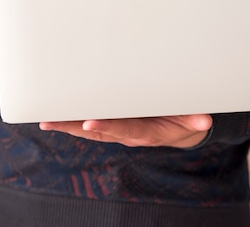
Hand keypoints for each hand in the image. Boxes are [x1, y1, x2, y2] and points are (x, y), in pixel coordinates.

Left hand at [39, 114, 212, 147]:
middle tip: (51, 121)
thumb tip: (204, 120)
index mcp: (145, 132)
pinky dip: (73, 120)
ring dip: (67, 124)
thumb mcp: (193, 120)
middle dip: (73, 126)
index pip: (123, 129)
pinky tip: (55, 116)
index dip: (107, 126)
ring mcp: (118, 130)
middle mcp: (127, 133)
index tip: (89, 123)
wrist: (181, 129)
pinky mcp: (114, 123)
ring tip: (45, 120)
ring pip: (89, 129)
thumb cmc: (184, 120)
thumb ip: (195, 119)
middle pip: (97, 131)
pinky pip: (91, 122)